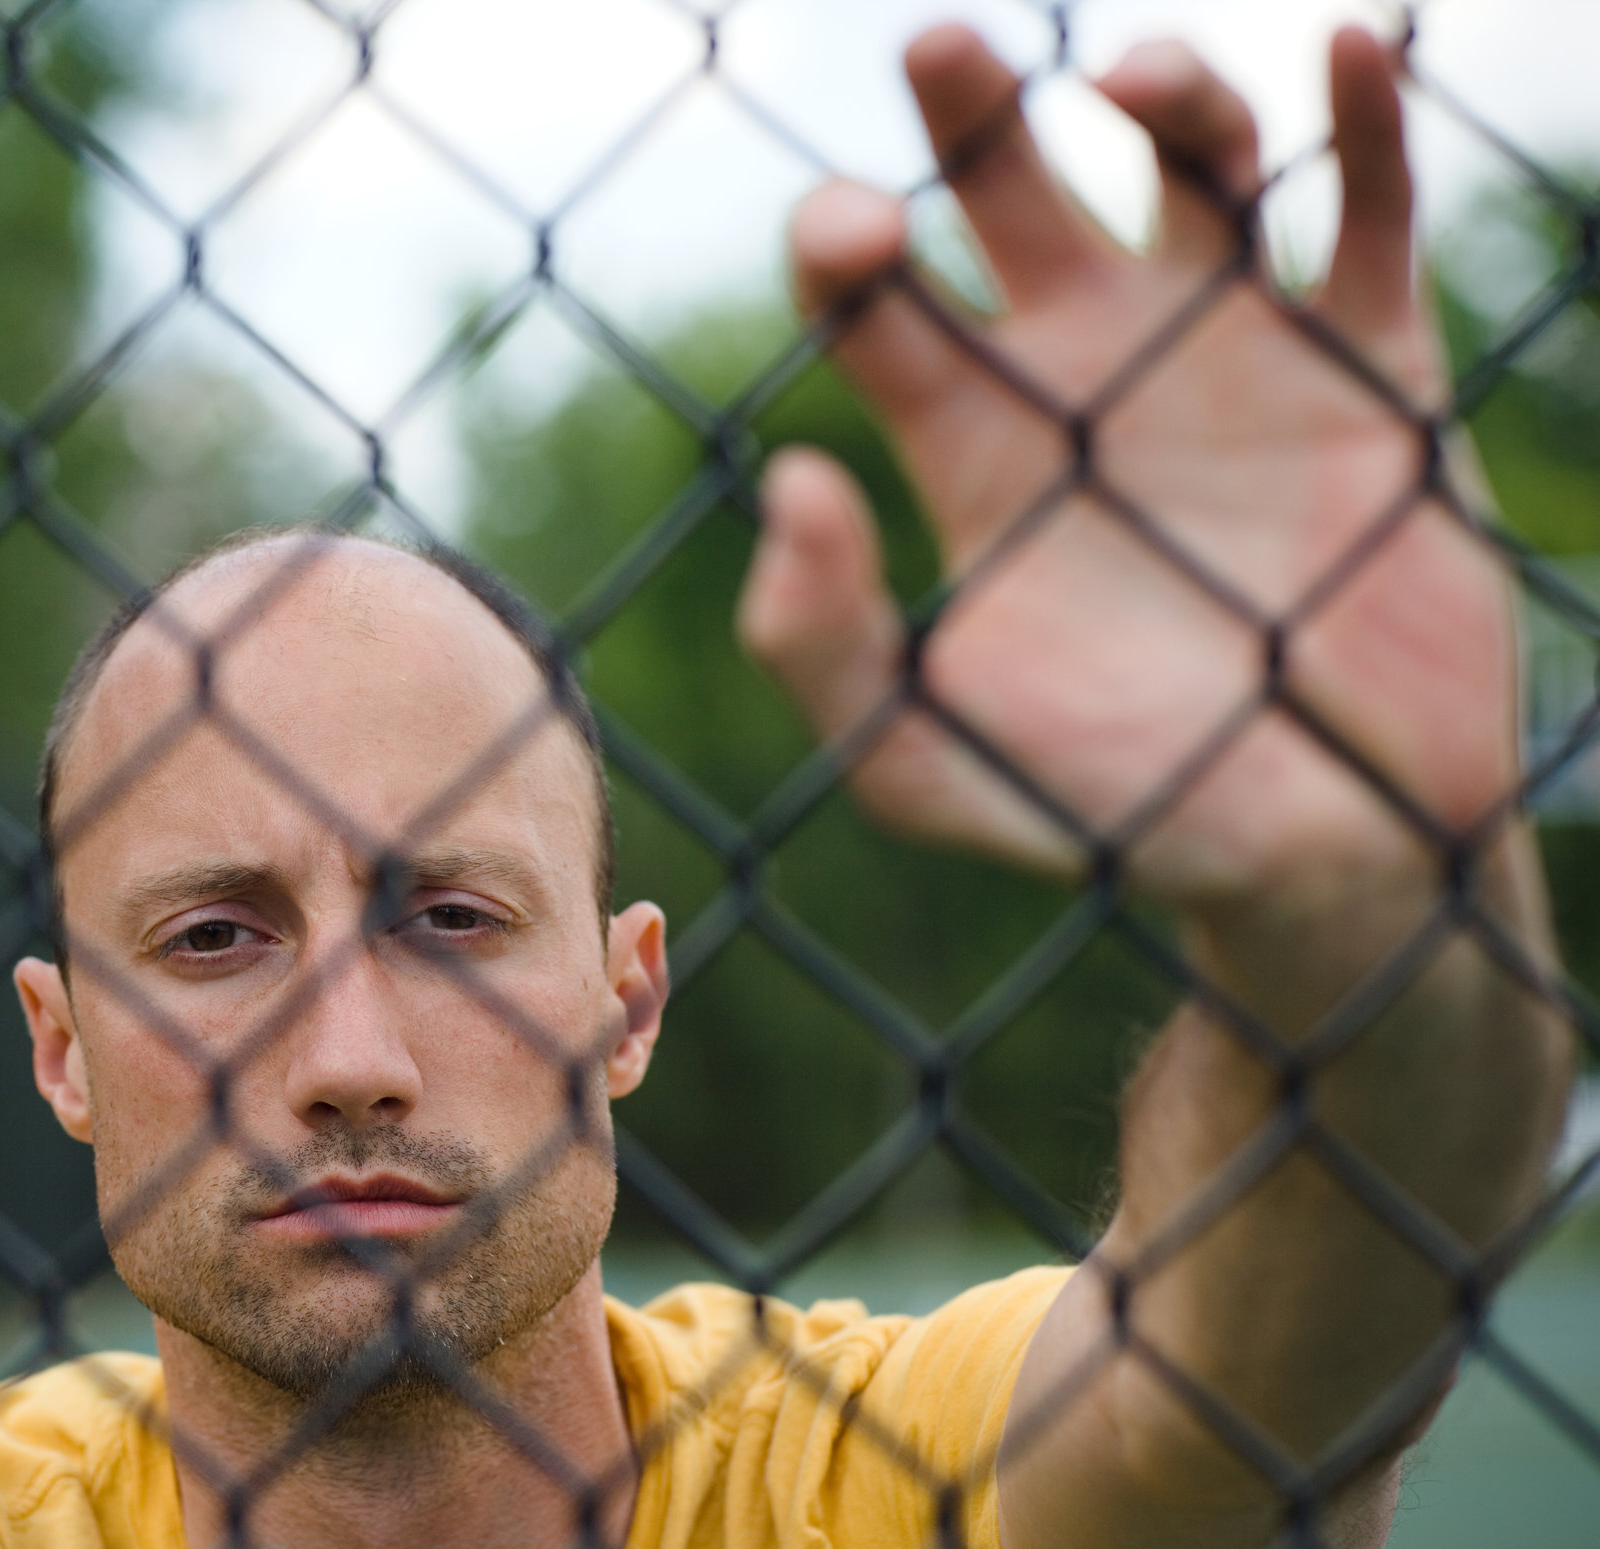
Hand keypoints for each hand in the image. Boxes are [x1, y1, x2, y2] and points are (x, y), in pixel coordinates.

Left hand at [740, 27, 1508, 916]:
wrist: (1318, 856)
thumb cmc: (1104, 812)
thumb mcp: (921, 760)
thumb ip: (820, 648)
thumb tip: (789, 480)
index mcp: (968, 440)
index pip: (874, 296)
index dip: (842, 241)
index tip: (858, 232)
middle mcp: (1086, 369)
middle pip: (1010, 186)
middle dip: (970, 108)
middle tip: (937, 50)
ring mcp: (1230, 352)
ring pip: (1191, 164)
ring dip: (1168, 91)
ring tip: (1135, 87)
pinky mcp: (1372, 367)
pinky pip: (1369, 211)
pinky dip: (1364, 122)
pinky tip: (1346, 50)